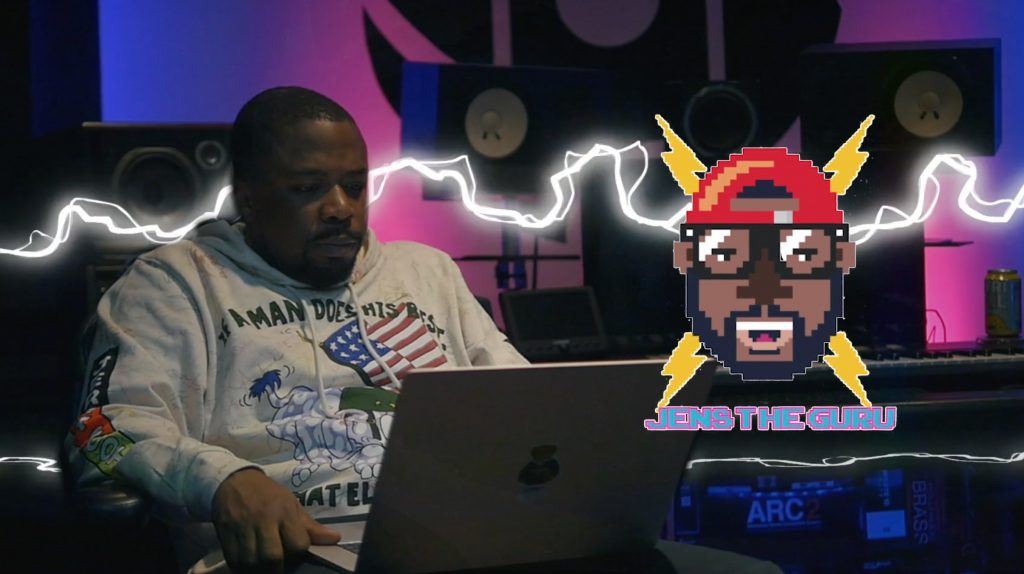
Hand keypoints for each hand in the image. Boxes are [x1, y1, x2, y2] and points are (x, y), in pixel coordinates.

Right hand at [211, 468, 339, 572]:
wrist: (235, 481)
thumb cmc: (268, 495)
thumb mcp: (292, 504)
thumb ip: (311, 527)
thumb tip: (335, 539)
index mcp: (285, 511)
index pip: (298, 544)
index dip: (298, 554)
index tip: (295, 554)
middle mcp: (264, 519)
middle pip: (272, 556)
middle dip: (277, 568)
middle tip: (278, 567)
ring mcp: (242, 527)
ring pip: (250, 562)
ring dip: (258, 569)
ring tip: (263, 567)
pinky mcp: (225, 532)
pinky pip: (233, 560)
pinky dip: (241, 567)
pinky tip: (248, 564)